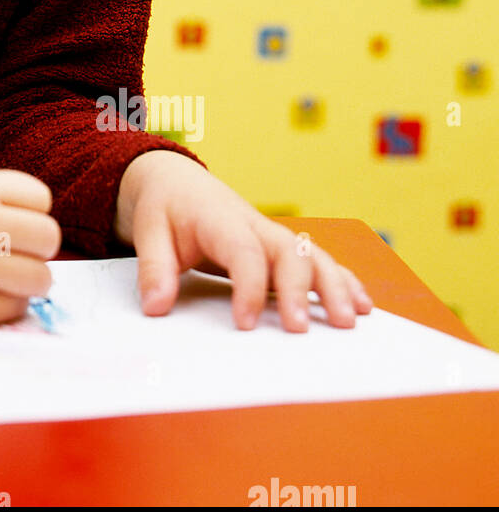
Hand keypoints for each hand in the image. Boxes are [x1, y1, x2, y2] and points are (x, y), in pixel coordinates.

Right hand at [0, 164, 61, 327]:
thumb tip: (41, 225)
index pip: (39, 197)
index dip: (29, 211)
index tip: (12, 222)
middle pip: (48, 237)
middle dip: (34, 247)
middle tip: (10, 253)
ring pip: (40, 278)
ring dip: (24, 281)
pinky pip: (13, 309)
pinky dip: (2, 305)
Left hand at [113, 151, 374, 330]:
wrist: (176, 181)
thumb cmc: (165, 208)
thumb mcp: (148, 231)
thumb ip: (154, 268)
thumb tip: (156, 308)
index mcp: (220, 219)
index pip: (243, 252)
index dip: (247, 288)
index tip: (244, 324)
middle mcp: (255, 225)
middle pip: (288, 252)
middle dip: (298, 290)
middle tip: (299, 330)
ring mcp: (273, 236)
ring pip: (313, 255)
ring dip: (334, 286)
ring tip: (348, 321)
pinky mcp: (282, 248)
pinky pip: (319, 261)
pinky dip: (343, 281)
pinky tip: (362, 306)